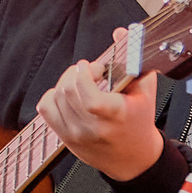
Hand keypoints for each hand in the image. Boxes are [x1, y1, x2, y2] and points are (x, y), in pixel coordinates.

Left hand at [36, 28, 165, 182]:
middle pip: (68, 90)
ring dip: (66, 83)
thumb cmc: (139, 123)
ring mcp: (76, 134)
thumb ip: (134, 60)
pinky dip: (53, 96)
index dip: (84, 73)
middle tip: (90, 73)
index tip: (92, 66)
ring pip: (55, 97)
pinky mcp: (65, 138)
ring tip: (80, 84)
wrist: (134, 160)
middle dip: (76, 73)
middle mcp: (92, 127)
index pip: (86, 93)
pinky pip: (46, 109)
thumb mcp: (145, 92)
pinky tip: (68, 96)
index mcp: (114, 115)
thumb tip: (122, 32)